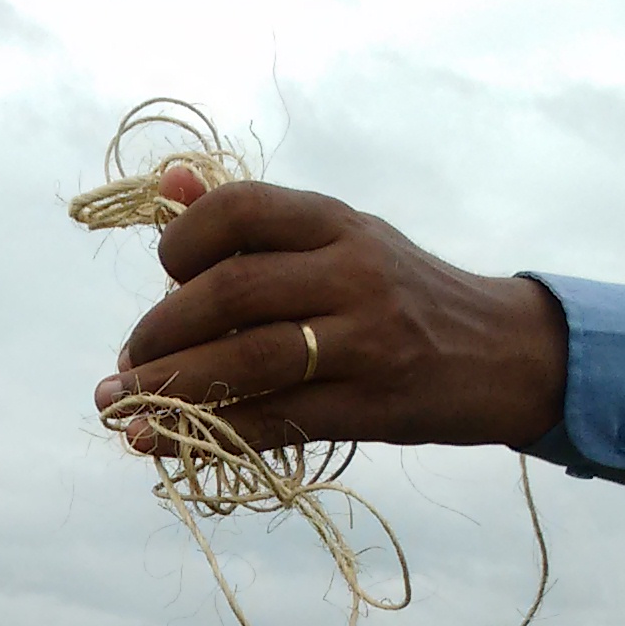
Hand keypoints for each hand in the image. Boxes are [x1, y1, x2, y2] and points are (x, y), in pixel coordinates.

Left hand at [94, 166, 569, 454]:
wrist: (501, 353)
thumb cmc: (402, 292)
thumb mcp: (341, 237)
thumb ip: (257, 218)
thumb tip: (169, 183)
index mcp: (337, 221)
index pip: (240, 209)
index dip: (182, 241)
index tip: (163, 274)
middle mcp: (353, 272)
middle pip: (231, 292)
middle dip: (159, 331)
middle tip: (126, 363)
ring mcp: (366, 341)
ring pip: (246, 361)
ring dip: (168, 387)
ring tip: (123, 406)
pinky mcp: (371, 405)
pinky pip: (274, 420)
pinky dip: (208, 434)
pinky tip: (157, 443)